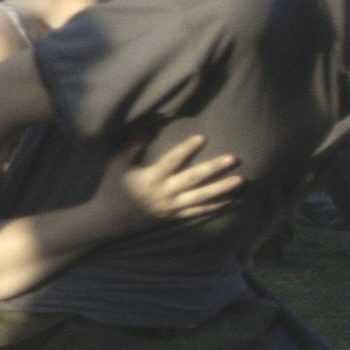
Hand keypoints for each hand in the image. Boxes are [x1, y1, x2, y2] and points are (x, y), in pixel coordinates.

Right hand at [89, 134, 242, 230]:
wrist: (108, 219)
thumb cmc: (112, 188)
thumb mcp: (117, 165)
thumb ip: (132, 148)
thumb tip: (147, 130)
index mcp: (151, 177)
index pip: (173, 160)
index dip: (187, 148)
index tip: (202, 137)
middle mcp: (164, 192)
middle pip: (194, 179)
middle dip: (214, 168)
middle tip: (234, 158)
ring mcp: (171, 207)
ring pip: (201, 197)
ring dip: (223, 188)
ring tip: (241, 180)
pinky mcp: (174, 217)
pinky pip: (199, 212)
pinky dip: (216, 206)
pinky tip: (232, 200)